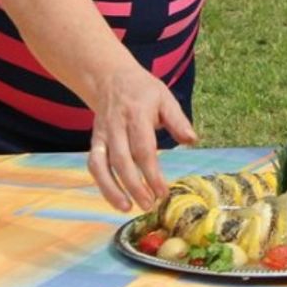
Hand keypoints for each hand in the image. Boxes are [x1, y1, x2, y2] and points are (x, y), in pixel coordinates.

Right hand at [87, 68, 196, 212]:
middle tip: (150, 204)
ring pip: (103, 165)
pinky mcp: (94, 141)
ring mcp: (102, 135)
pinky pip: (94, 165)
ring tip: (128, 208)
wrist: (111, 78)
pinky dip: (102, 183)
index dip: (152, 173)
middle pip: (123, 160)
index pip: (143, 148)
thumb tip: (192, 140)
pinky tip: (115, 199)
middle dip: (135, 185)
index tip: (163, 191)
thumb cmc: (144, 91)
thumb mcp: (165, 98)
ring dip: (113, 189)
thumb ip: (178, 120)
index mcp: (137, 115)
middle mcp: (116, 126)